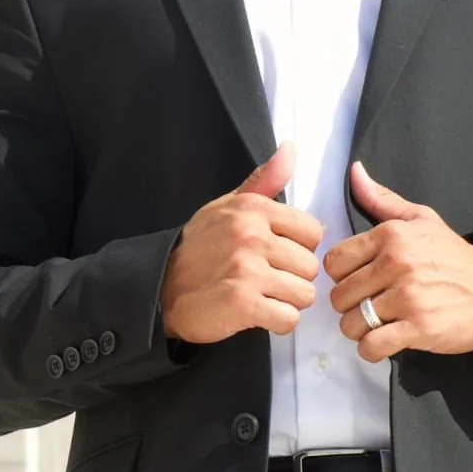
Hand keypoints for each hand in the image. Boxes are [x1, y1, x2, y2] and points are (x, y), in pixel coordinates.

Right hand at [160, 142, 322, 343]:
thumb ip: (263, 181)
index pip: (313, 232)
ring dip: (287, 302)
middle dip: (293, 278)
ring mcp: (247, 270)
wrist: (159, 288)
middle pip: (310, 266)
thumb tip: (289, 149)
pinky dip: (277, 322)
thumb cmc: (198, 248)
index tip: (277, 255)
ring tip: (262, 296)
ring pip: (304, 294)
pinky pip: (288, 319)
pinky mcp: (242, 303)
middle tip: (265, 280)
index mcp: (253, 209)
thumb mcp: (226, 206)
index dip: (299, 248)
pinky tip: (258, 314)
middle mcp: (251, 236)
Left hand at [325, 161, 472, 361]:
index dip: (342, 275)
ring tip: (376, 324)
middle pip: (340, 294)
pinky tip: (383, 342)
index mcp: (392, 235)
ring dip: (359, 329)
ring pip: (351, 322)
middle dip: (350, 305)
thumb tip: (355, 171)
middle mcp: (397, 263)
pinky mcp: (419, 328)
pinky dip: (372, 350)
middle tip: (369, 306)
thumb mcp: (422, 219)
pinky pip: (372, 346)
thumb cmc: (453, 256)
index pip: (335, 261)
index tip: (359, 281)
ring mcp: (408, 297)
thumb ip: (383, 199)